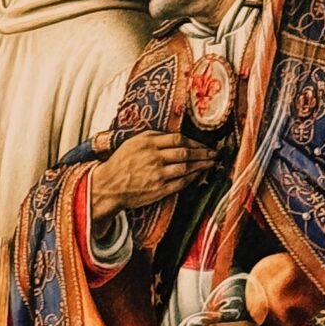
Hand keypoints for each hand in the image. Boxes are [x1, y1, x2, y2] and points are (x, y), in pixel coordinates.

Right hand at [91, 130, 216, 219]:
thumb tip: (175, 136)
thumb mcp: (133, 142)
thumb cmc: (121, 162)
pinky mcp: (159, 189)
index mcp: (148, 143)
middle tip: (215, 154)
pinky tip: (199, 175)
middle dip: (204, 153)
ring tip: (212, 164)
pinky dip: (193, 178)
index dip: (195, 142)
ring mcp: (157, 174)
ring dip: (202, 166)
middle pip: (186, 153)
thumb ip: (153, 137)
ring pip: (186, 168)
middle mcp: (154, 157)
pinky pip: (181, 183)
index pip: (178, 139)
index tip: (204, 144)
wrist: (109, 185)